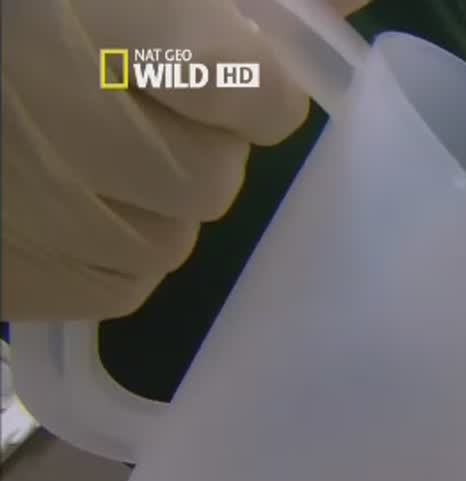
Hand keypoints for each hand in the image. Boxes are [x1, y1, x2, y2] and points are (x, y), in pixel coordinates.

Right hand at [0, 1, 365, 321]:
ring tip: (92, 153)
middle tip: (141, 108)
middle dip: (198, 146)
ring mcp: (35, 213)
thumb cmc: (22, 7)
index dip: (251, 88)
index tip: (222, 72)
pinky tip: (67, 205)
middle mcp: (76, 129)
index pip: (263, 98)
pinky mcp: (10, 278)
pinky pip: (116, 289)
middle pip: (213, 181)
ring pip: (170, 243)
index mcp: (121, 32)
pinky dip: (110, 255)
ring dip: (153, 203)